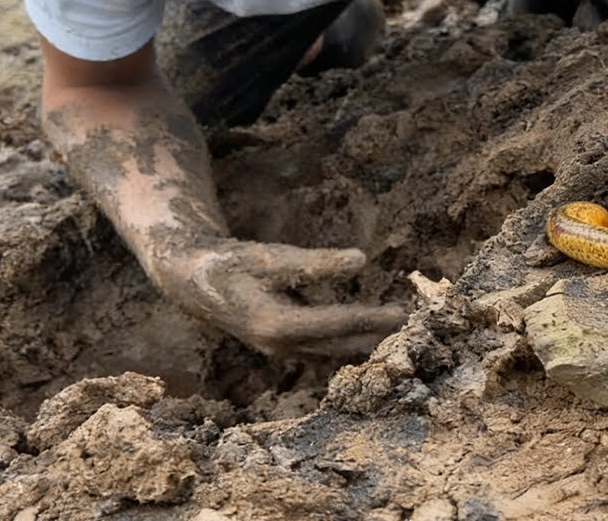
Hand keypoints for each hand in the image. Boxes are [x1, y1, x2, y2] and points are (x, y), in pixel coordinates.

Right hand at [150, 238, 407, 356]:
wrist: (190, 280)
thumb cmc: (228, 263)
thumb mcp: (270, 257)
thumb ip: (315, 262)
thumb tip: (361, 260)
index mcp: (277, 325)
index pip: (337, 324)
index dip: (372, 318)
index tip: (403, 313)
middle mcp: (281, 346)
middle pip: (342, 345)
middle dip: (378, 336)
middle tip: (417, 324)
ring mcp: (281, 350)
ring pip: (334, 350)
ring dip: (366, 340)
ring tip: (401, 328)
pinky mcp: (283, 344)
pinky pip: (324, 346)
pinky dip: (349, 337)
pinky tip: (370, 329)